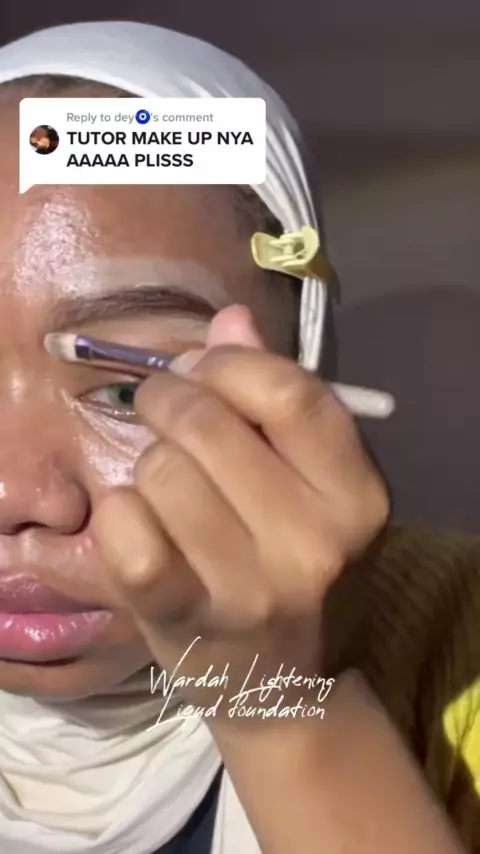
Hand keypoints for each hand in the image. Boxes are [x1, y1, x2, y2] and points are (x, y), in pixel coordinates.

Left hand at [93, 305, 388, 723]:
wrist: (287, 688)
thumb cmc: (300, 571)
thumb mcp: (316, 489)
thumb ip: (278, 400)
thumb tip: (231, 319)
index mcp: (358, 495)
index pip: (290, 392)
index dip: (229, 364)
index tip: (205, 370)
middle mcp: (314, 541)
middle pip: (207, 422)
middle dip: (169, 401)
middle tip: (165, 415)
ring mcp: (249, 586)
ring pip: (160, 471)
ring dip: (148, 464)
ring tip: (164, 485)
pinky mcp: (185, 617)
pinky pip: (126, 529)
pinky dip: (116, 512)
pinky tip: (134, 522)